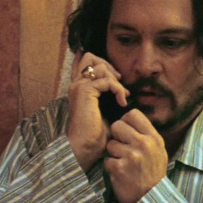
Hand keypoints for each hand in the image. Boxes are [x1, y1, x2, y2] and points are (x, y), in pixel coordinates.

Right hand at [67, 51, 128, 170]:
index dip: (102, 63)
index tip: (117, 79)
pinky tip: (122, 102)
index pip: (84, 63)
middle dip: (109, 66)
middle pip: (90, 57)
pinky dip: (118, 89)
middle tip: (119, 82)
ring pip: (100, 66)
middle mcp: (77, 84)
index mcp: (79, 88)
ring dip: (115, 79)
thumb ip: (109, 97)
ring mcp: (79, 86)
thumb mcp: (106, 110)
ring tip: (122, 95)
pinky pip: (107, 80)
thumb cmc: (96, 134)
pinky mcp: (85, 91)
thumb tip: (125, 91)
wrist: (86, 146)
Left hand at [104, 109, 167, 202]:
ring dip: (114, 154)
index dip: (126, 121)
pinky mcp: (119, 168)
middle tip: (122, 148)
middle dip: (116, 137)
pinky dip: (111, 167)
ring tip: (124, 164)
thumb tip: (130, 119)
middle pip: (117, 125)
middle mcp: (144, 144)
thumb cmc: (153, 174)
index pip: (133, 114)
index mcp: (154, 138)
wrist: (151, 199)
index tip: (126, 132)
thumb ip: (147, 135)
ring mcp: (131, 156)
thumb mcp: (159, 151)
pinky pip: (107, 160)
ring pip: (110, 144)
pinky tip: (121, 174)